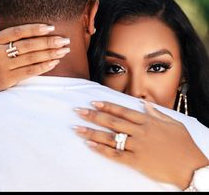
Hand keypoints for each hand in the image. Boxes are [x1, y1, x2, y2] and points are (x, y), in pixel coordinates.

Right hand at [0, 0, 69, 99]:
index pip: (17, 32)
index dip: (35, 29)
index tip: (51, 27)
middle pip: (27, 45)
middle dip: (48, 42)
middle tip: (65, 40)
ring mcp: (4, 67)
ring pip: (31, 58)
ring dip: (50, 54)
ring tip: (65, 50)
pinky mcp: (10, 79)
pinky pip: (30, 71)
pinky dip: (44, 66)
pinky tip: (55, 62)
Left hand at [73, 101, 208, 188]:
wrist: (191, 167)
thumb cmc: (183, 144)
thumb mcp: (173, 123)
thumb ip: (157, 113)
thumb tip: (145, 104)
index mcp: (148, 121)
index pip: (122, 110)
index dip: (107, 105)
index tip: (93, 101)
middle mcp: (140, 132)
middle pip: (112, 121)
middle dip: (93, 115)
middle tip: (78, 111)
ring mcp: (137, 146)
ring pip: (110, 137)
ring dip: (92, 132)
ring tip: (77, 128)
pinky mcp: (137, 161)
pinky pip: (116, 155)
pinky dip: (102, 150)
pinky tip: (90, 145)